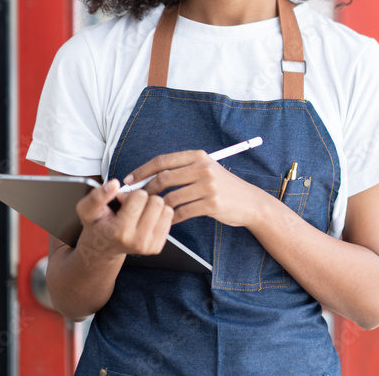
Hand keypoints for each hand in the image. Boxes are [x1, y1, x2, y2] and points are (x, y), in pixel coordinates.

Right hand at [74, 179, 173, 260]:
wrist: (103, 247)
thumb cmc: (97, 225)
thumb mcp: (87, 209)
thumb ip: (98, 195)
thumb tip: (114, 184)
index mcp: (121, 232)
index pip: (140, 196)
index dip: (130, 195)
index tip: (121, 202)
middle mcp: (138, 241)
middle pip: (156, 201)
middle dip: (143, 200)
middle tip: (130, 208)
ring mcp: (149, 246)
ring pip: (166, 209)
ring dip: (152, 207)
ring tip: (137, 214)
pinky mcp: (158, 247)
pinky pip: (168, 218)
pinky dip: (158, 215)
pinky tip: (144, 220)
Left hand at [125, 150, 269, 226]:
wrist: (249, 202)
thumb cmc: (223, 187)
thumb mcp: (206, 169)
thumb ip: (182, 169)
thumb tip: (149, 175)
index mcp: (198, 156)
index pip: (163, 161)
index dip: (142, 170)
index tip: (129, 180)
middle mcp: (203, 168)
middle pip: (164, 178)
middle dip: (145, 190)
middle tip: (135, 200)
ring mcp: (208, 186)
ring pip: (171, 198)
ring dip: (157, 208)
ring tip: (150, 213)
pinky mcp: (211, 204)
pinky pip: (182, 213)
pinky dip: (171, 219)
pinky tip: (167, 222)